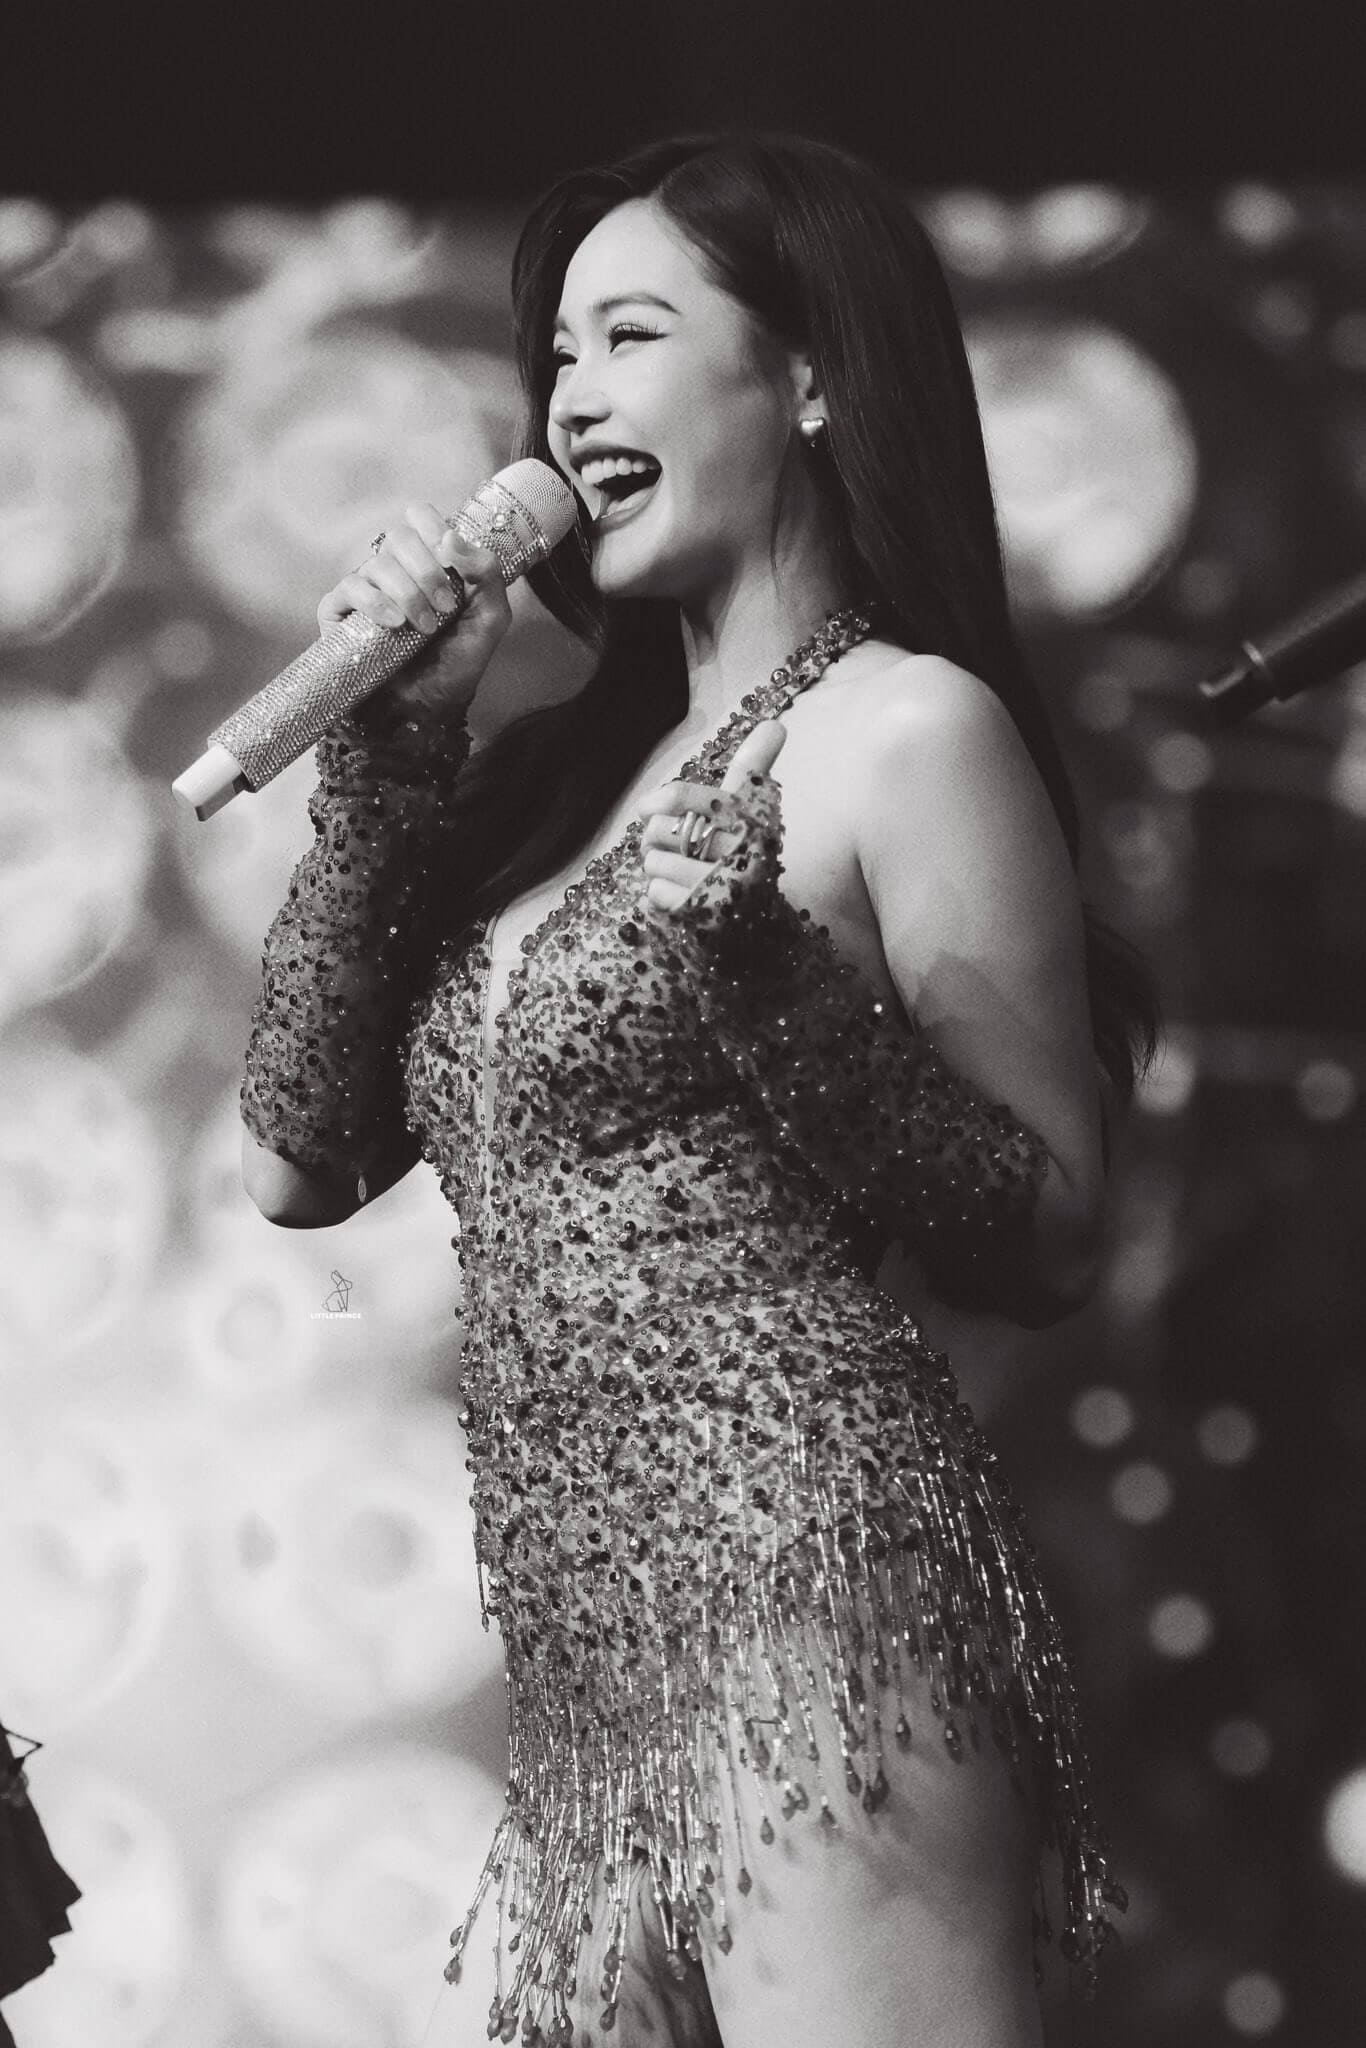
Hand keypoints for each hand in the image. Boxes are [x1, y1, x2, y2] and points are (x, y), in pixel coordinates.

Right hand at [317, 501, 512, 726]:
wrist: (428, 709)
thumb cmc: (457, 665)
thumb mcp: (491, 618)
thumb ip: (486, 572)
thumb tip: (451, 536)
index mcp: (428, 562)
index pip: (420, 517)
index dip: (434, 527)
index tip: (451, 559)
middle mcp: (394, 570)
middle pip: (399, 535)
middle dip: (428, 570)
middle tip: (445, 606)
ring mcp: (366, 589)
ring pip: (378, 564)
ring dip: (408, 594)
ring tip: (424, 628)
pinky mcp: (339, 612)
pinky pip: (349, 588)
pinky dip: (374, 603)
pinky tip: (393, 624)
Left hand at [635, 719, 786, 911]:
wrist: (756, 919)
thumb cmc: (743, 853)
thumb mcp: (752, 809)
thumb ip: (754, 767)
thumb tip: (776, 724)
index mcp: (748, 818)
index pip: (680, 797)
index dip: (659, 802)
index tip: (653, 809)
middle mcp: (740, 851)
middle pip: (658, 831)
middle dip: (656, 842)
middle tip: (675, 849)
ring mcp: (721, 886)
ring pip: (653, 863)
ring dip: (660, 871)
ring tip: (685, 874)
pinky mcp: (703, 915)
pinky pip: (656, 893)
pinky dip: (663, 896)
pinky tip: (686, 897)